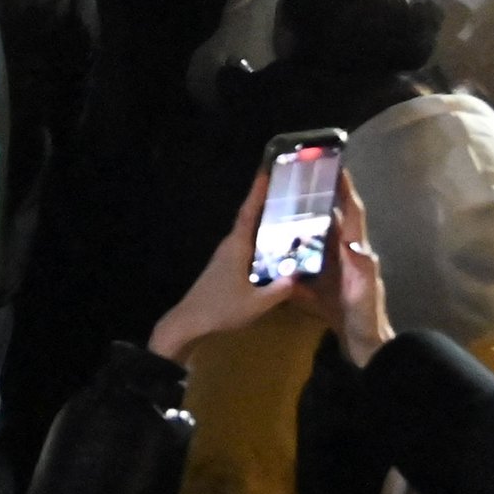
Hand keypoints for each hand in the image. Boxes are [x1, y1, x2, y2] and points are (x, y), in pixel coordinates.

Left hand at [147, 164, 306, 362]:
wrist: (190, 323)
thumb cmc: (221, 309)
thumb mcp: (257, 303)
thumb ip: (281, 289)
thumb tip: (304, 275)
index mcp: (236, 246)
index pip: (249, 212)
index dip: (258, 192)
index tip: (267, 170)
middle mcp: (231, 245)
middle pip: (251, 219)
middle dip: (269, 204)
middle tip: (292, 191)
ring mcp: (227, 256)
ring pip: (251, 234)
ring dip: (267, 224)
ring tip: (292, 215)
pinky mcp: (227, 267)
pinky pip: (249, 247)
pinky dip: (263, 242)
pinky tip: (278, 248)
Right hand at [287, 170, 392, 367]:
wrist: (366, 352)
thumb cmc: (366, 322)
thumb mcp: (364, 296)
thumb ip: (361, 270)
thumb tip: (353, 241)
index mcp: (357, 255)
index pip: (353, 216)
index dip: (346, 192)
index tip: (336, 167)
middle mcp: (346, 258)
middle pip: (333, 222)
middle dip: (319, 201)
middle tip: (296, 182)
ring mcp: (335, 273)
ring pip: (316, 241)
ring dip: (301, 225)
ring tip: (277, 210)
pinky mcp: (323, 288)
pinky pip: (305, 265)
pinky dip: (291, 256)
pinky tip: (271, 253)